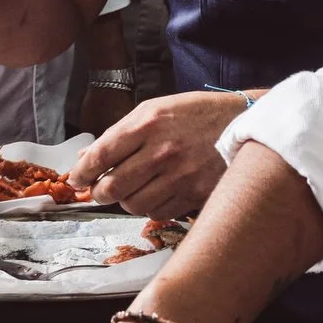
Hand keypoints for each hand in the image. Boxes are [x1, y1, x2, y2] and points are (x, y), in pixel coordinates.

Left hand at [69, 92, 242, 218]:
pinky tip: (155, 193)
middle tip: (99, 190)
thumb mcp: (156, 109)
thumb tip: (84, 158)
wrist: (245, 123)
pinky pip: (158, 213)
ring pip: (133, 205)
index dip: (82, 172)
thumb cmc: (197, 113)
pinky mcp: (195, 194)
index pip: (101, 155)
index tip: (77, 179)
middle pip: (113, 187)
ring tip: (131, 189)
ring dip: (125, 201)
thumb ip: (120, 133)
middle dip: (99, 193)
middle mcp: (163, 151)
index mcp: (149, 123)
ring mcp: (180, 175)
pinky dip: (150, 207)